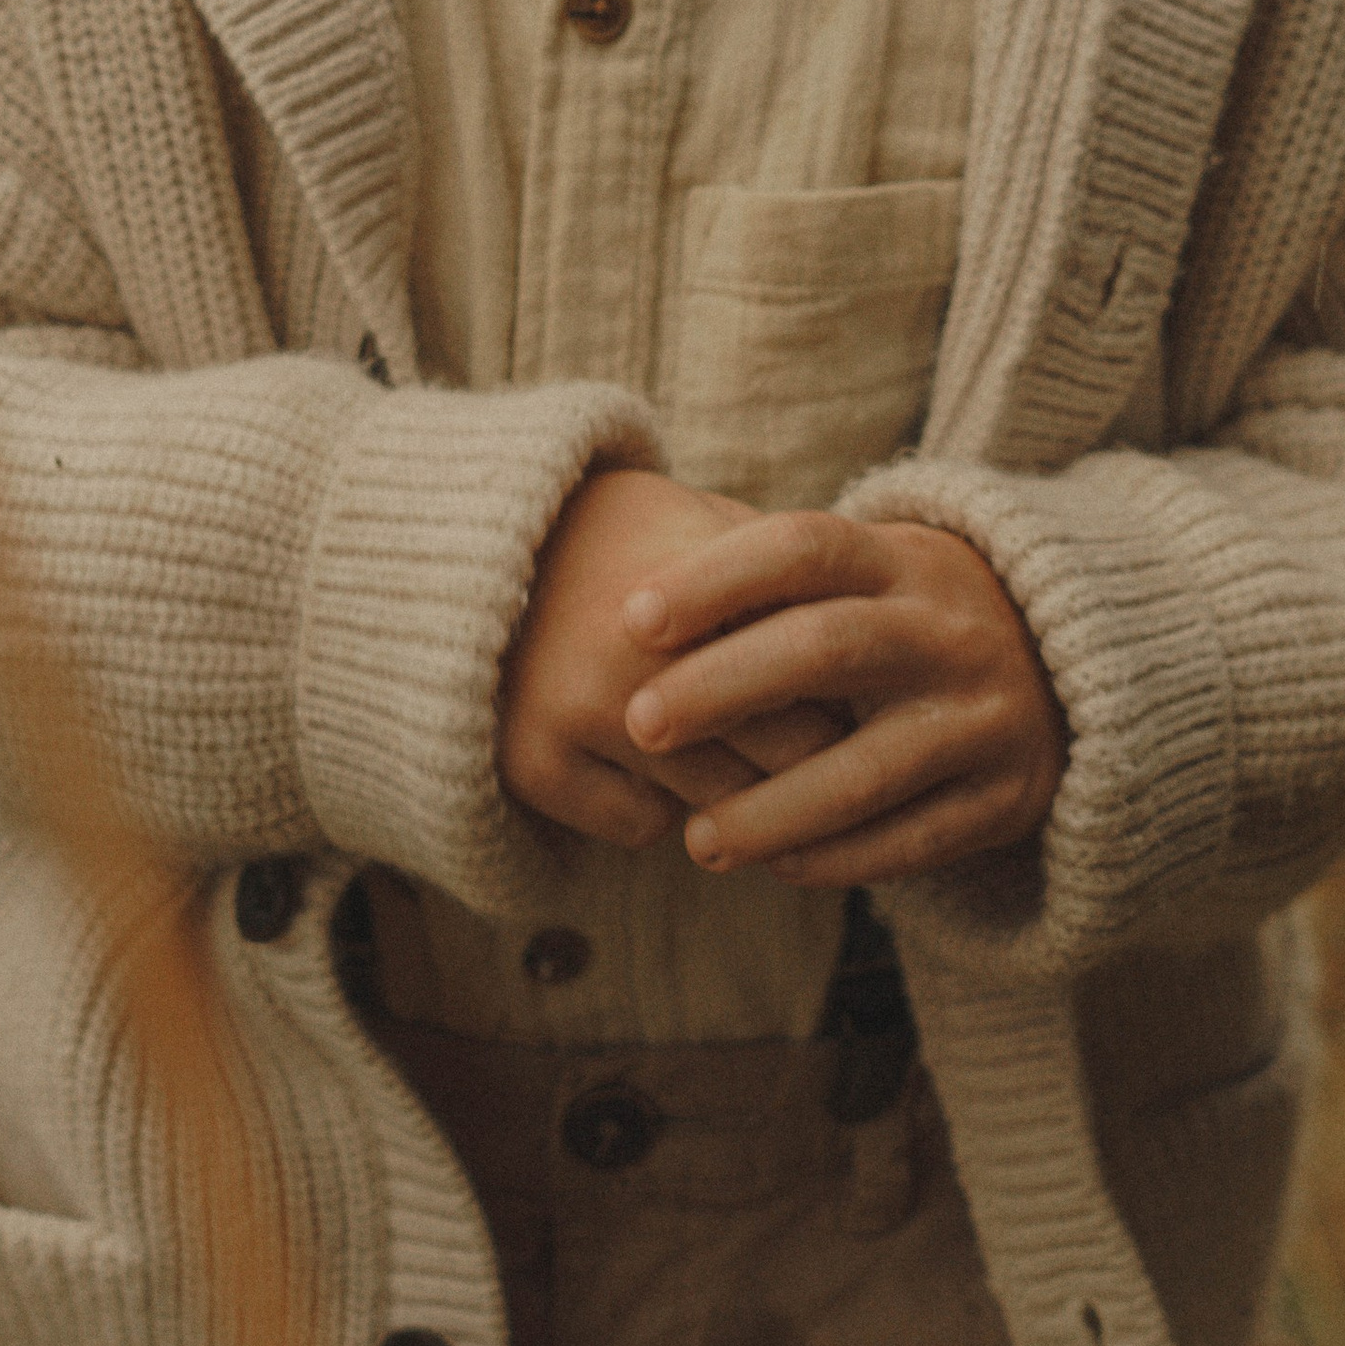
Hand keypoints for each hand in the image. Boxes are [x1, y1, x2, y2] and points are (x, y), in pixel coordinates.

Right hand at [500, 468, 849, 848]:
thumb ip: (783, 570)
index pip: (824, 672)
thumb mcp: (701, 518)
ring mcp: (582, 710)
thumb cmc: (614, 531)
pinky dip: (661, 811)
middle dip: (819, 759)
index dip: (854, 693)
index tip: (863, 701)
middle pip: (792, 751)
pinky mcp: (534, 763)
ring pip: (726, 805)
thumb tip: (880, 639)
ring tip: (743, 758)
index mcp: (698, 580)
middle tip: (822, 752)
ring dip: (749, 796)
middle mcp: (639, 649)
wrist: (465, 546)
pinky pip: (643, 828)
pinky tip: (656, 769)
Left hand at [617, 511, 1066, 884]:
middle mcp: (948, 631)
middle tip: (638, 722)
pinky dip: (838, 858)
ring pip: (868, 768)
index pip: (803, 548)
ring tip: (698, 841)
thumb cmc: (909, 620)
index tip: (631, 618)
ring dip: (774, 809)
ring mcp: (984, 715)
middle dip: (724, 686)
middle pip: (828, 648)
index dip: (715, 579)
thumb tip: (638, 617)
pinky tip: (775, 866)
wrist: (1068, 669)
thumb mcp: (872, 578)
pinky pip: (913, 840)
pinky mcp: (1005, 796)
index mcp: (904, 560)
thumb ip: (782, 591)